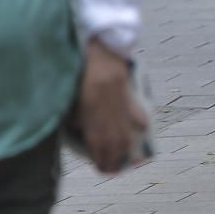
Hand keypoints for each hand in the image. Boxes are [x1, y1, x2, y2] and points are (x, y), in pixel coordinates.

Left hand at [75, 40, 146, 174]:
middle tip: (113, 170)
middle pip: (115, 137)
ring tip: (130, 158)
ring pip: (127, 126)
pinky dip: (140, 121)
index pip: (99, 140)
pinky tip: (143, 130)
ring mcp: (121, 97)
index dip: (101, 157)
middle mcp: (109, 105)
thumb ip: (76, 114)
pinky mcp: (127, 88)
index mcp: (91, 108)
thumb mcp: (71, 95)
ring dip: (128, 144)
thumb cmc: (78, 68)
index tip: (102, 169)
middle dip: (115, 156)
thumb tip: (81, 130)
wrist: (98, 43)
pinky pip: (136, 109)